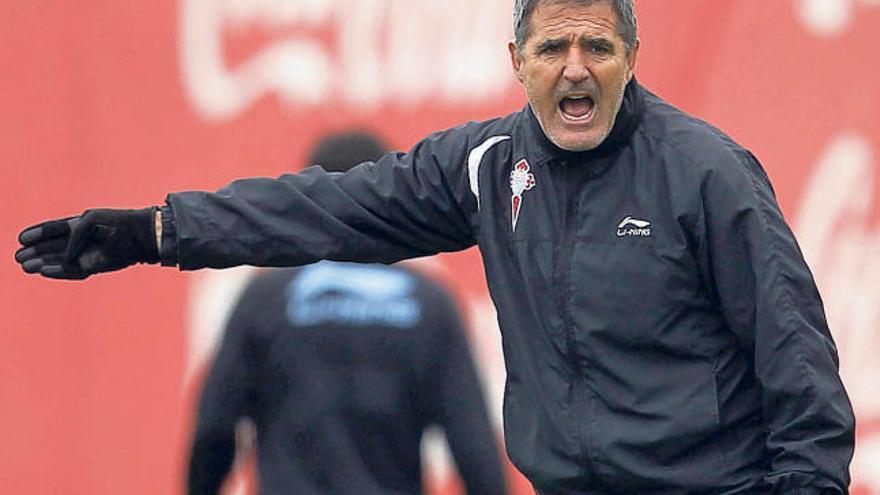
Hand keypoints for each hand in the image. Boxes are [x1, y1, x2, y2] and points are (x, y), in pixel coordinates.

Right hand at [15, 207, 159, 279]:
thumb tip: (66, 256)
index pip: (55, 230)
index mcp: (80, 224)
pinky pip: (73, 270)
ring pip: (60, 260)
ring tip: (25, 266)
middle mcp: (82, 241)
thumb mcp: (92, 220)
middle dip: (36, 252)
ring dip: (43, 263)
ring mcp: (88, 254)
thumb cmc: (119, 223)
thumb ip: (75, 234)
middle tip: (18, 257)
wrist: (143, 236)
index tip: (21, 238)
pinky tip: (44, 270)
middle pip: (53, 247)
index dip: (38, 234)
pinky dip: (58, 271)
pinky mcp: (95, 266)